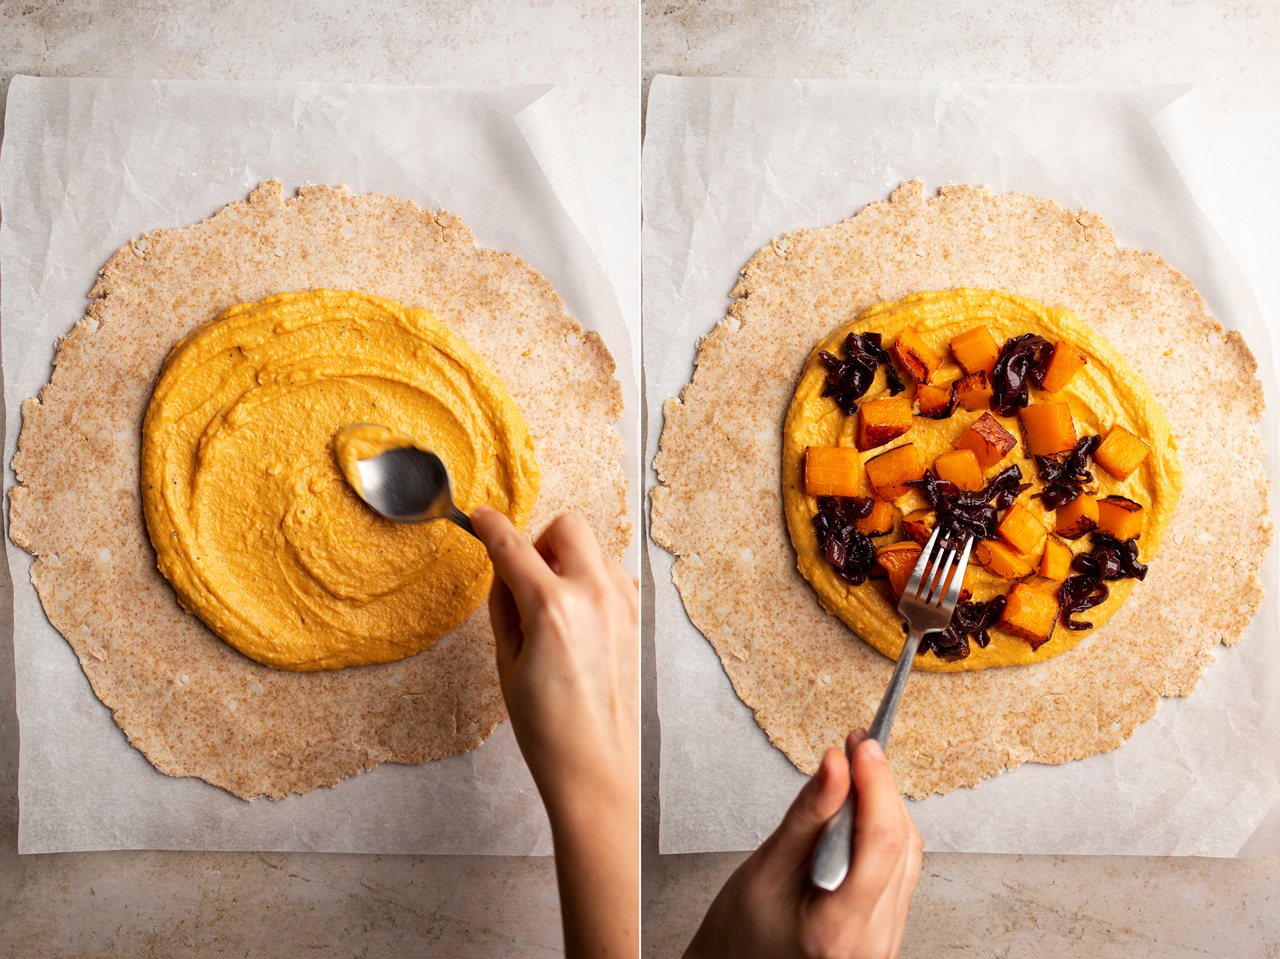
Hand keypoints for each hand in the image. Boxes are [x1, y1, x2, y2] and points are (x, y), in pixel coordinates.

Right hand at [472, 507, 638, 958]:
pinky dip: (589, 583)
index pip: (514, 547)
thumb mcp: (507, 663)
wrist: (596, 766)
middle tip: (525, 577)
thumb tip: (504, 568)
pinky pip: (610, 576)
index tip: (480, 516)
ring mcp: (622, 605)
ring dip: (567, 562)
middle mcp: (594, 596)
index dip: (491, 527)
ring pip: (593, 549)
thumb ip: (505, 605)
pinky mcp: (636, 619)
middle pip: (568, 526)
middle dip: (542, 541)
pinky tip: (575, 622)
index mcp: (553, 608)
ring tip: (550, 610)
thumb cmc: (547, 727)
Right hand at [684, 731, 921, 958]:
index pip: (882, 841)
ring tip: (854, 775)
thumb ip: (808, 815)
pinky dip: (883, 836)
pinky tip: (859, 815)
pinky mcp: (887, 932)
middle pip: (901, 845)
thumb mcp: (767, 866)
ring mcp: (885, 941)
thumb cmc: (743, 931)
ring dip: (885, 807)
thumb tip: (836, 765)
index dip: (876, 783)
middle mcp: (873, 941)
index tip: (860, 746)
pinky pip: (901, 873)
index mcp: (838, 928)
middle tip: (856, 748)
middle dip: (881, 787)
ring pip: (908, 856)